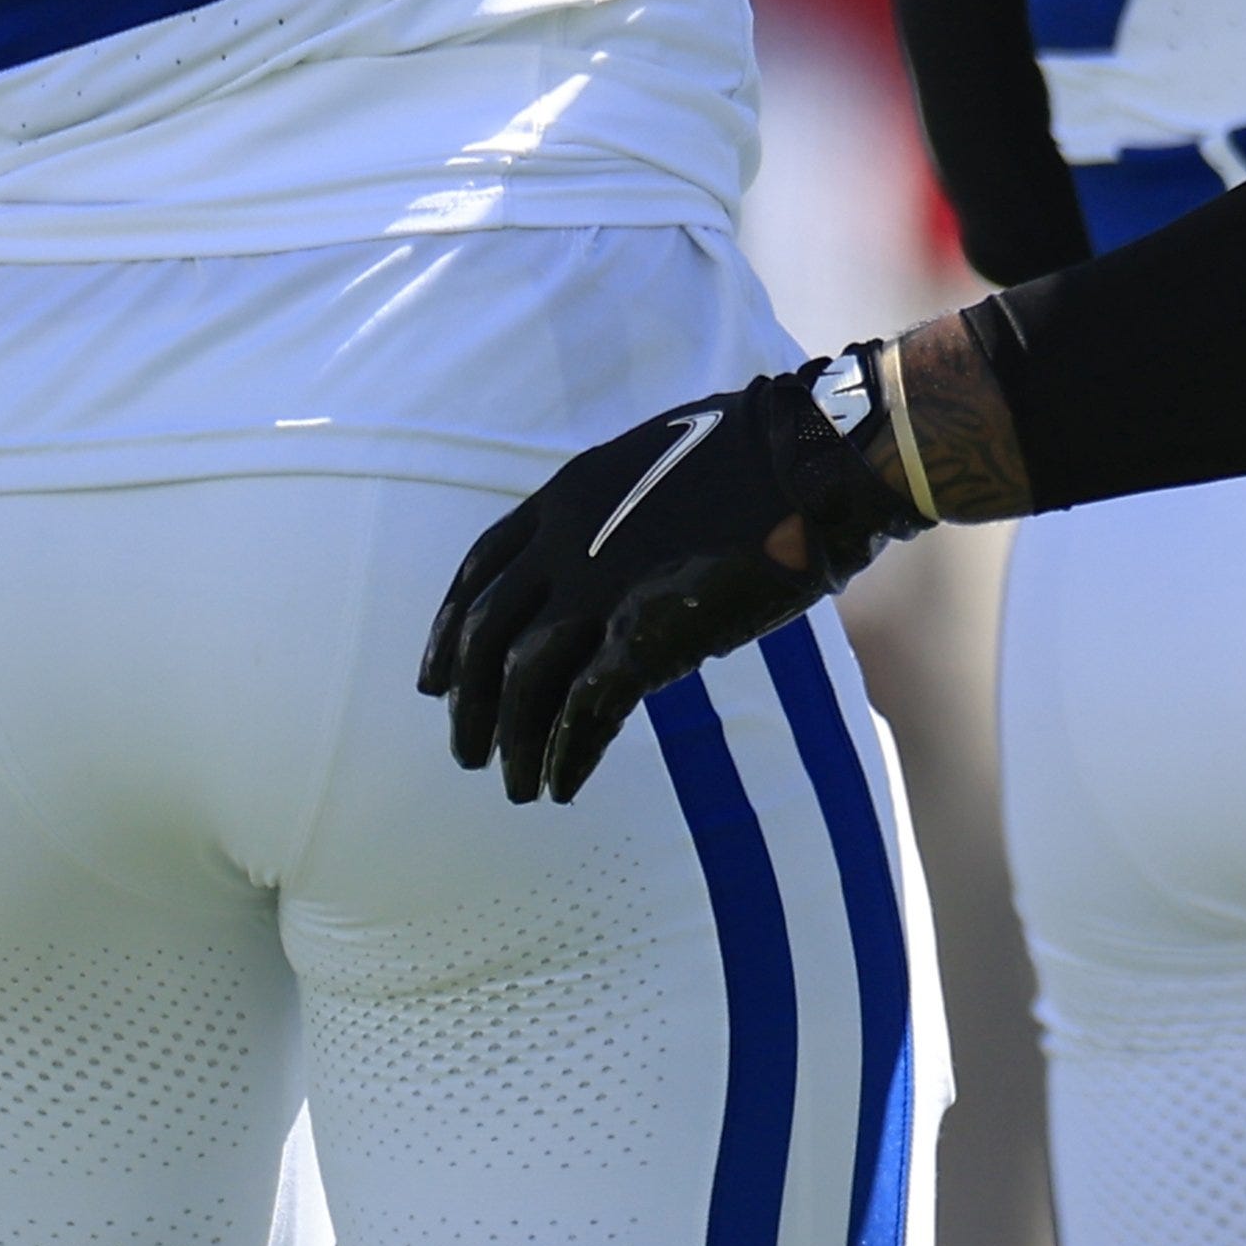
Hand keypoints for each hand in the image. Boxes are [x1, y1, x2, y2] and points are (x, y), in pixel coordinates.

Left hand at [422, 353, 915, 800]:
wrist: (812, 463)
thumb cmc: (758, 458)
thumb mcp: (656, 469)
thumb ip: (616, 518)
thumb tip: (611, 562)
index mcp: (566, 497)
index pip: (477, 572)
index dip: (447, 631)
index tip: (433, 680)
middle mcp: (566, 544)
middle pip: (483, 638)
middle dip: (468, 703)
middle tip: (467, 751)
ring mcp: (602, 589)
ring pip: (521, 683)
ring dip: (513, 743)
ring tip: (514, 788)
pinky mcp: (648, 633)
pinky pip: (586, 711)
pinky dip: (567, 755)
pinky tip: (562, 786)